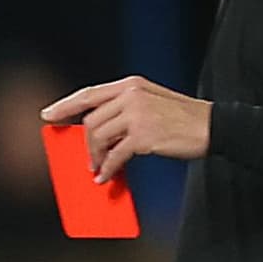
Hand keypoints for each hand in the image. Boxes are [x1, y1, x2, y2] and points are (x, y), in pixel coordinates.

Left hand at [44, 75, 209, 178]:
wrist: (214, 126)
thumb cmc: (183, 118)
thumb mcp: (152, 102)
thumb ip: (125, 110)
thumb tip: (98, 136)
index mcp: (131, 85)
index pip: (89, 94)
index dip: (65, 105)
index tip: (48, 115)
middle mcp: (131, 95)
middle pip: (91, 121)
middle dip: (86, 144)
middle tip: (89, 160)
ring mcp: (137, 114)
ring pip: (98, 138)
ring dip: (95, 157)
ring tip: (99, 169)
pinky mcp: (143, 136)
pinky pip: (115, 156)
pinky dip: (108, 169)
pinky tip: (107, 177)